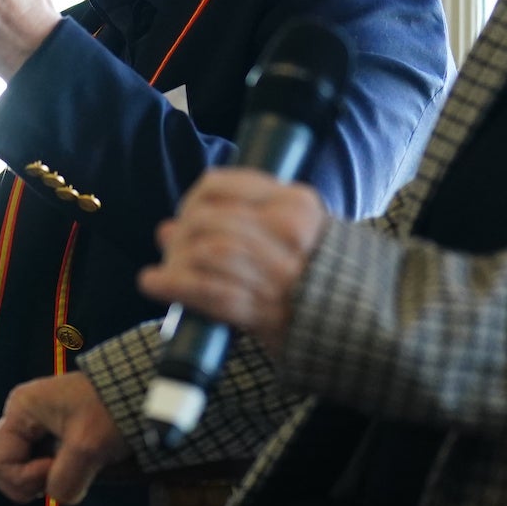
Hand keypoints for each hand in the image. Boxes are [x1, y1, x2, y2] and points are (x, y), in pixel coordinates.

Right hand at [0, 375, 128, 504]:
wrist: (138, 390)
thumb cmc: (110, 411)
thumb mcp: (88, 448)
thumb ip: (64, 481)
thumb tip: (56, 496)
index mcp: (20, 410)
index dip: (22, 477)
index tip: (55, 469)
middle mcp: (18, 412)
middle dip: (22, 480)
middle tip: (54, 477)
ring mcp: (32, 419)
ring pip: (15, 461)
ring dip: (34, 476)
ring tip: (62, 472)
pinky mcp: (47, 427)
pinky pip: (32, 456)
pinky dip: (45, 469)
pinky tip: (67, 466)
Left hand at [138, 168, 329, 354]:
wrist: (355, 320)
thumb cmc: (313, 269)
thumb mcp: (288, 230)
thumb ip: (233, 223)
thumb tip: (166, 229)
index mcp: (296, 204)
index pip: (221, 185)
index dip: (193, 198)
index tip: (190, 211)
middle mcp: (288, 234)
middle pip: (207, 220)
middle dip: (182, 233)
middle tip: (175, 246)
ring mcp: (277, 273)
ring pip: (205, 253)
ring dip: (177, 260)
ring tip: (168, 267)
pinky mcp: (263, 310)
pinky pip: (208, 292)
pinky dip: (174, 286)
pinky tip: (151, 283)